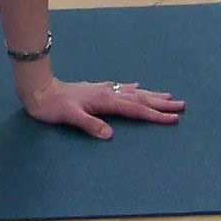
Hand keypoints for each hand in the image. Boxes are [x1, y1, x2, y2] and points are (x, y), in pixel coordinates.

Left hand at [20, 77, 183, 139]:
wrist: (38, 90)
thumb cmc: (53, 107)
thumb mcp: (70, 117)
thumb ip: (90, 124)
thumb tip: (110, 135)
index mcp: (105, 101)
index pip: (135, 109)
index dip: (155, 115)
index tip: (174, 118)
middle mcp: (108, 92)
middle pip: (139, 98)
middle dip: (161, 103)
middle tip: (182, 105)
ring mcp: (103, 89)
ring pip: (133, 92)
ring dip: (151, 95)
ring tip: (168, 96)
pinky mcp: (97, 89)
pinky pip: (121, 88)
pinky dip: (132, 88)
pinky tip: (137, 86)